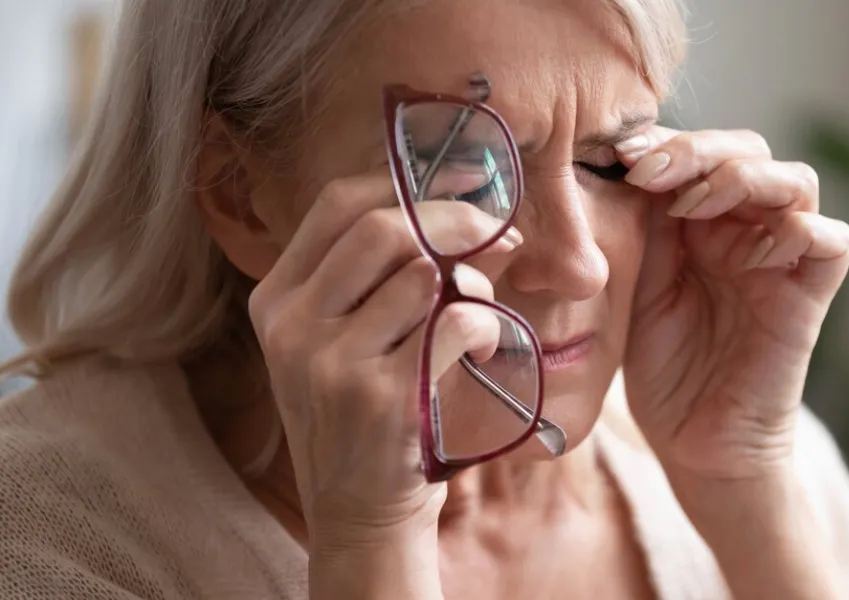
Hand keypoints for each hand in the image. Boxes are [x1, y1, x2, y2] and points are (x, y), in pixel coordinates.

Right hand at [247, 171, 516, 549]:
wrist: (358, 509)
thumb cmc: (367, 411)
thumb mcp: (350, 338)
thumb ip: (389, 274)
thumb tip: (474, 205)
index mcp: (277, 297)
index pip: (337, 202)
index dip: (407, 179)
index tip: (467, 179)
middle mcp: (291, 324)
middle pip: (384, 227)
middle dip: (457, 220)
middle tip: (501, 233)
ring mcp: (330, 363)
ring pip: (424, 274)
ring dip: (471, 285)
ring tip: (476, 313)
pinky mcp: (379, 398)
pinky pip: (455, 323)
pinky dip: (484, 325)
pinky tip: (478, 349)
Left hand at [617, 127, 848, 481]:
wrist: (694, 443)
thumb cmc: (664, 367)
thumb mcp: (638, 283)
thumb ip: (645, 225)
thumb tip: (629, 159)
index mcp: (706, 221)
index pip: (702, 152)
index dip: (665, 143)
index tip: (616, 154)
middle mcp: (750, 231)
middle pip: (750, 150)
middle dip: (698, 149)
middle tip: (646, 171)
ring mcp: (784, 261)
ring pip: (796, 181)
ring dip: (743, 176)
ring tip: (691, 202)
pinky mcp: (810, 297)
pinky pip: (832, 241)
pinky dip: (800, 229)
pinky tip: (751, 249)